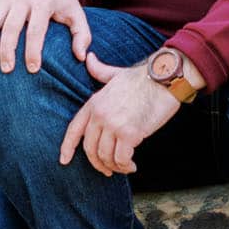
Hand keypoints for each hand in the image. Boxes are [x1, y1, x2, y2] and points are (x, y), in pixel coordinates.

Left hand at [59, 53, 180, 175]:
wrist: (163, 79)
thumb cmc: (142, 77)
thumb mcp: (115, 74)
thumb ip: (99, 70)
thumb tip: (88, 58)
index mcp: (94, 103)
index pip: (74, 129)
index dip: (67, 147)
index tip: (64, 160)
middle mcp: (100, 115)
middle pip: (90, 148)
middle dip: (97, 163)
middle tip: (107, 170)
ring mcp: (113, 124)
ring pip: (105, 156)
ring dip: (114, 167)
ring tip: (124, 167)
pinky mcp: (130, 134)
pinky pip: (121, 159)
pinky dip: (125, 166)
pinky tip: (132, 166)